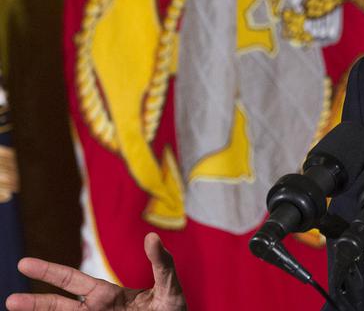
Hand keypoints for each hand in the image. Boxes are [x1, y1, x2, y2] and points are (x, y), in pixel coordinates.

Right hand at [5, 233, 185, 310]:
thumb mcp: (170, 287)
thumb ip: (162, 264)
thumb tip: (151, 238)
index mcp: (108, 294)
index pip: (72, 281)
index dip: (49, 272)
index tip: (24, 264)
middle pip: (58, 307)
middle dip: (35, 304)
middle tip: (10, 301)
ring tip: (15, 307)